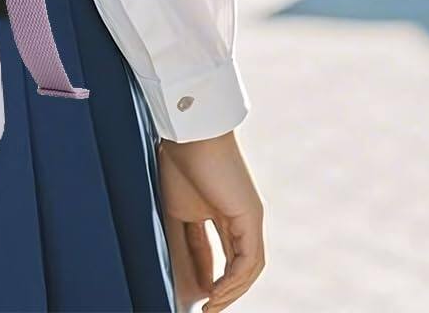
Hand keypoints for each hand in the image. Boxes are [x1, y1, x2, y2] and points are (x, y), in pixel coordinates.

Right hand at [156, 130, 264, 311]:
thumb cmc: (177, 161)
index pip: (218, 254)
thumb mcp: (176, 209)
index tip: (196, 300)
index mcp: (219, 210)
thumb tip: (189, 274)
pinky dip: (235, 281)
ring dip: (230, 292)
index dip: (208, 278)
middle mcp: (240, 217)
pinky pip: (249, 260)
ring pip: (247, 268)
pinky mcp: (252, 217)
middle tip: (208, 312)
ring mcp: (249, 217)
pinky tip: (216, 292)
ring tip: (211, 308)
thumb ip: (184, 241)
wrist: (187, 133)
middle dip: (223, 292)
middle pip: (236, 265)